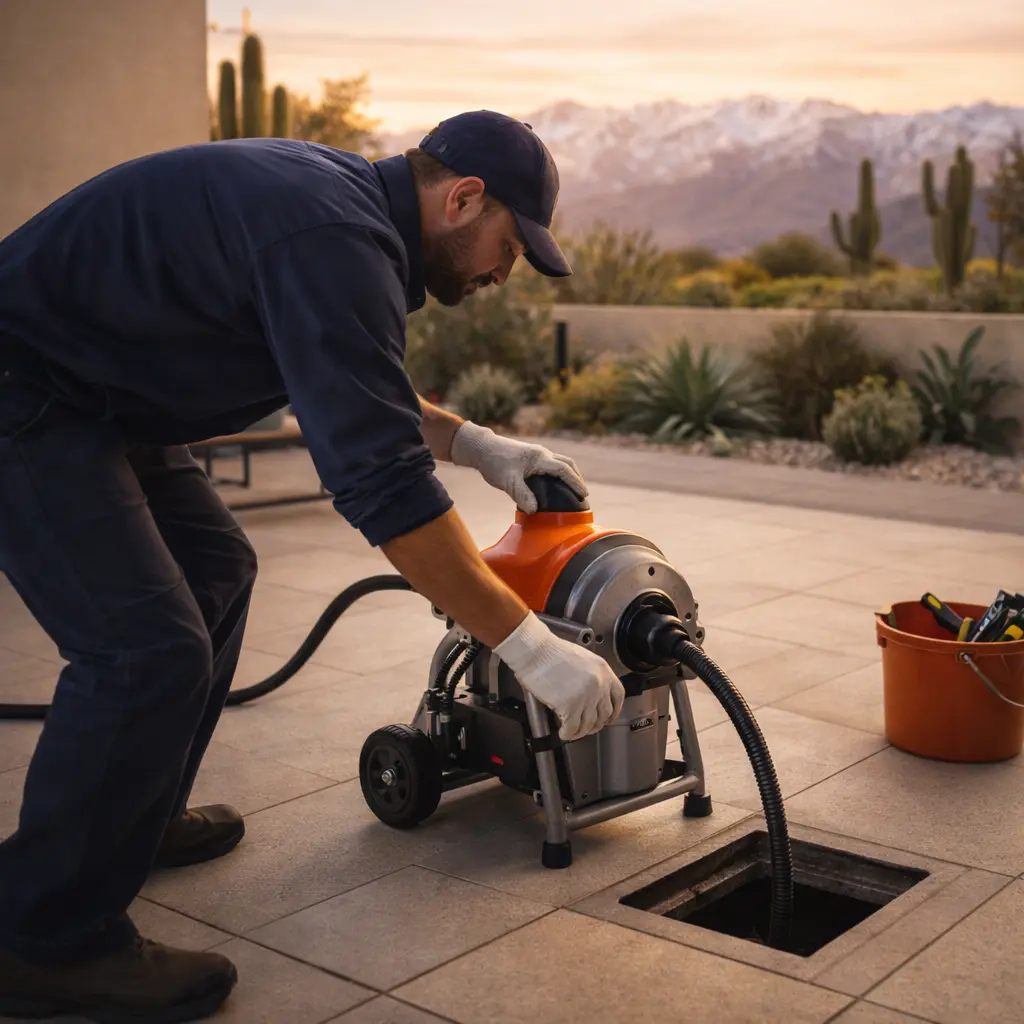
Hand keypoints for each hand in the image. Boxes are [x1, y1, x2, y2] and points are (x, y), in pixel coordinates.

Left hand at [449, 422, 585, 512]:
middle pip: (567, 463)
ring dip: (569, 474)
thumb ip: (522, 495)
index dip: (575, 482)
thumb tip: (534, 510)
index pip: (564, 470)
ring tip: (572, 489)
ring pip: (560, 461)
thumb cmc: (494, 462)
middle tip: (582, 493)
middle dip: (577, 477)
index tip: (584, 494)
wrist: (482, 448)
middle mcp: (542, 453)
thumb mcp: (508, 482)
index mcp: (540, 458)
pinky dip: (559, 472)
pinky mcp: (530, 456)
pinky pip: (551, 463)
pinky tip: (554, 484)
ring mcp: (536, 453)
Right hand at [493, 612, 625, 741]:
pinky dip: (568, 734)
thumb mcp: (581, 659)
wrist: (535, 652)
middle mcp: (599, 685)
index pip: (618, 696)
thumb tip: (590, 694)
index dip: (614, 710)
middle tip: (588, 727)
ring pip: (588, 725)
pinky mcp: (570, 707)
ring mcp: (586, 697)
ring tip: (573, 731)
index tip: (609, 716)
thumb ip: (591, 676)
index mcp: (603, 671)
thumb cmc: (551, 652)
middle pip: (604, 714)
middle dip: (596, 724)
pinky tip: (563, 733)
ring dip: (581, 732)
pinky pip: (572, 728)